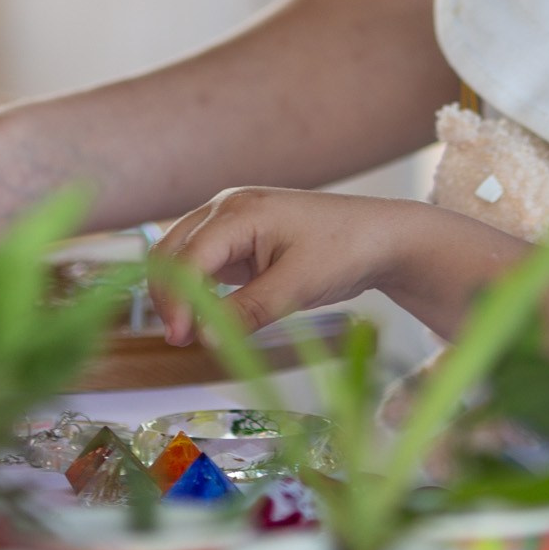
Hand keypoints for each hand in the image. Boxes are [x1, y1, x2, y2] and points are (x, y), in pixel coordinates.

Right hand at [152, 187, 420, 344]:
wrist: (380, 238)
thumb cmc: (344, 250)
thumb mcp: (298, 284)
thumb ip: (249, 310)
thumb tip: (205, 339)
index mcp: (238, 211)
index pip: (188, 257)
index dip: (177, 299)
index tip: (180, 338)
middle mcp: (226, 209)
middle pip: (173, 252)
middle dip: (168, 295)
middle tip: (180, 340)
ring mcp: (231, 223)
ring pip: (183, 257)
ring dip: (179, 293)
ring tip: (190, 334)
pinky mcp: (240, 240)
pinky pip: (204, 263)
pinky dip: (197, 290)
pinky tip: (207, 318)